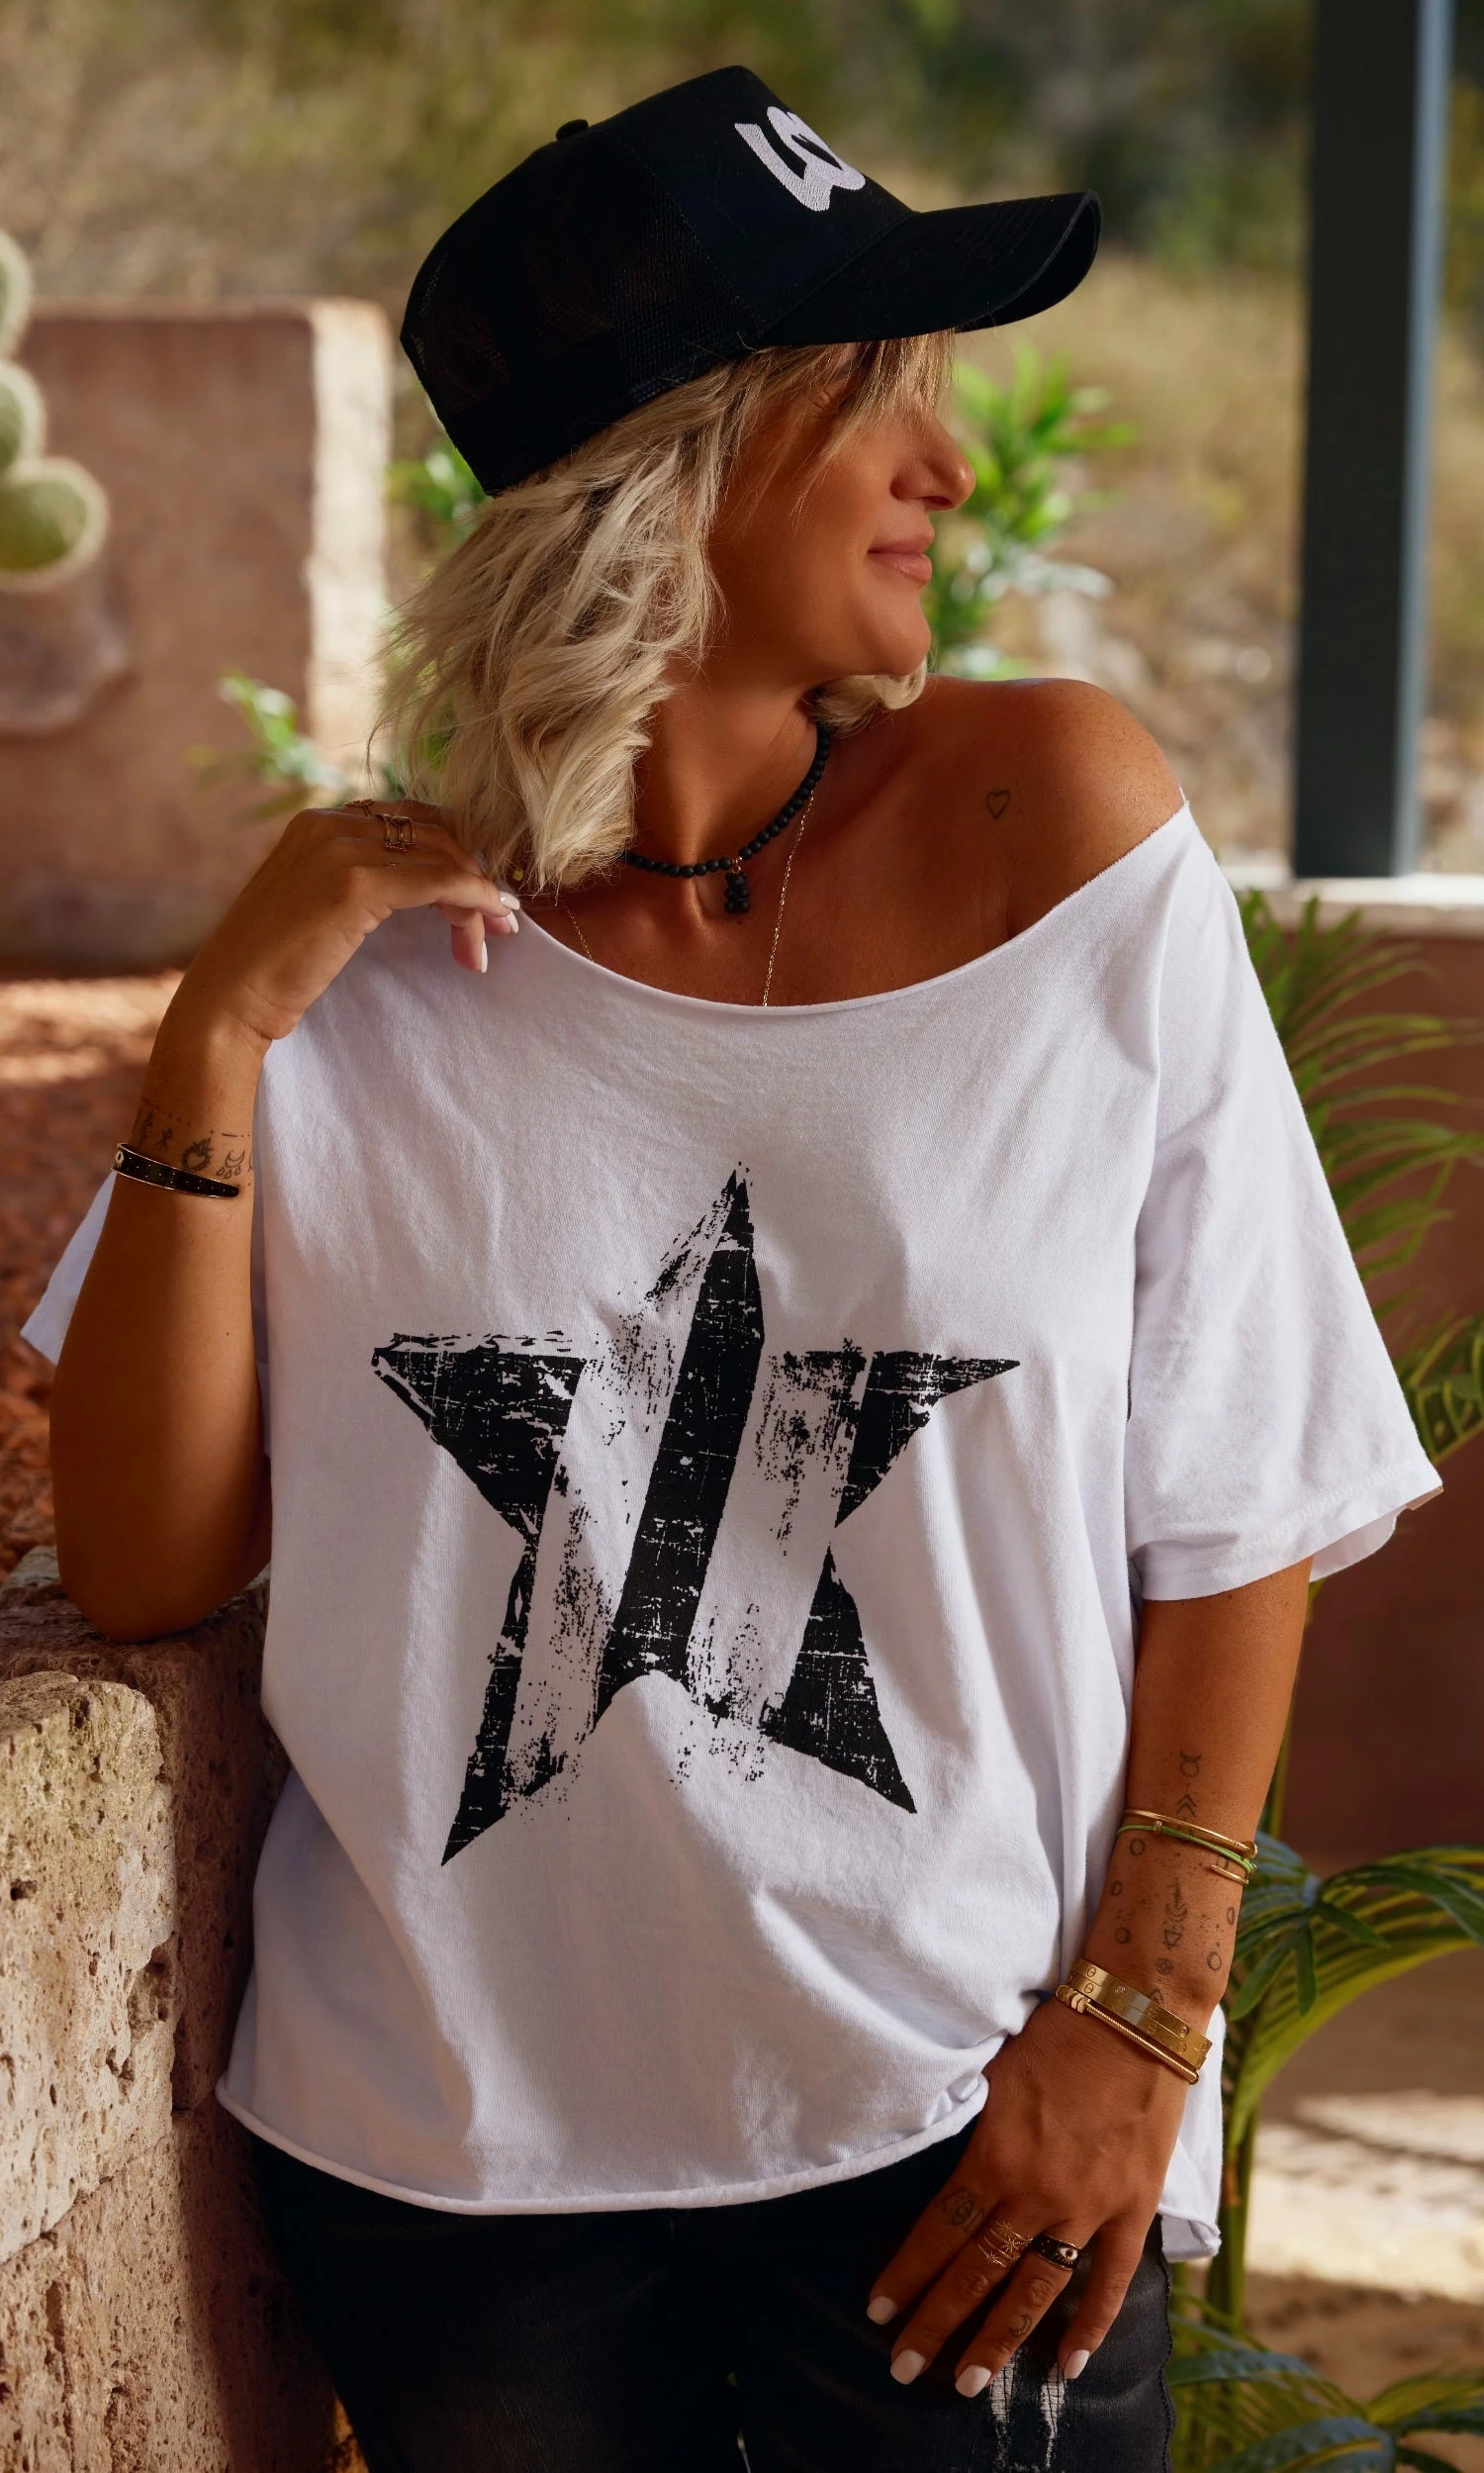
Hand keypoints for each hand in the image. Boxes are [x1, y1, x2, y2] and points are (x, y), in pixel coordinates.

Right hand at [167, 799, 519, 1052]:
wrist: (230, 998)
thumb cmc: (273, 968)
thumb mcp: (317, 906)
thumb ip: (358, 881)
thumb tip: (423, 887)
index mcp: (318, 822)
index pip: (411, 820)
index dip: (454, 854)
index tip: (481, 895)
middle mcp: (329, 823)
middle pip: (433, 834)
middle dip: (474, 877)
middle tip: (500, 925)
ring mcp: (341, 849)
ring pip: (442, 857)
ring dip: (478, 899)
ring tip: (491, 941)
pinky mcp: (355, 884)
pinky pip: (441, 880)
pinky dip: (475, 899)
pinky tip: (490, 924)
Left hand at [866, 1995, 1187, 2396]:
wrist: (1138, 2017)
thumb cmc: (1058, 2035)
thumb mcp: (991, 2073)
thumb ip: (966, 2124)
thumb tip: (931, 2155)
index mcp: (995, 2156)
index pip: (940, 2230)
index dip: (907, 2274)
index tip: (879, 2311)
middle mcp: (1037, 2192)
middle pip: (978, 2271)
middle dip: (937, 2323)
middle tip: (905, 2368)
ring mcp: (1089, 2207)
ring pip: (1036, 2289)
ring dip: (999, 2339)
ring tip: (968, 2384)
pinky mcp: (1133, 2209)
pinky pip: (1111, 2280)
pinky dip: (1092, 2326)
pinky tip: (1069, 2366)